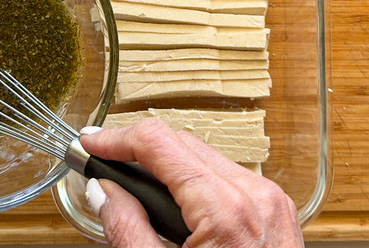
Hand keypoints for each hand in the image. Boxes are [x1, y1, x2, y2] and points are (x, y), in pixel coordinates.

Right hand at [80, 117, 303, 247]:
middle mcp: (255, 195)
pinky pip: (228, 177)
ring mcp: (271, 201)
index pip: (159, 144)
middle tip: (104, 163)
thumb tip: (104, 194)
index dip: (117, 138)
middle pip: (183, 143)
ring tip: (135, 187)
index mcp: (225, 210)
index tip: (93, 144)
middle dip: (139, 150)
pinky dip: (196, 181)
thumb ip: (127, 229)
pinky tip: (174, 201)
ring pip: (206, 156)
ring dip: (167, 164)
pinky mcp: (276, 210)